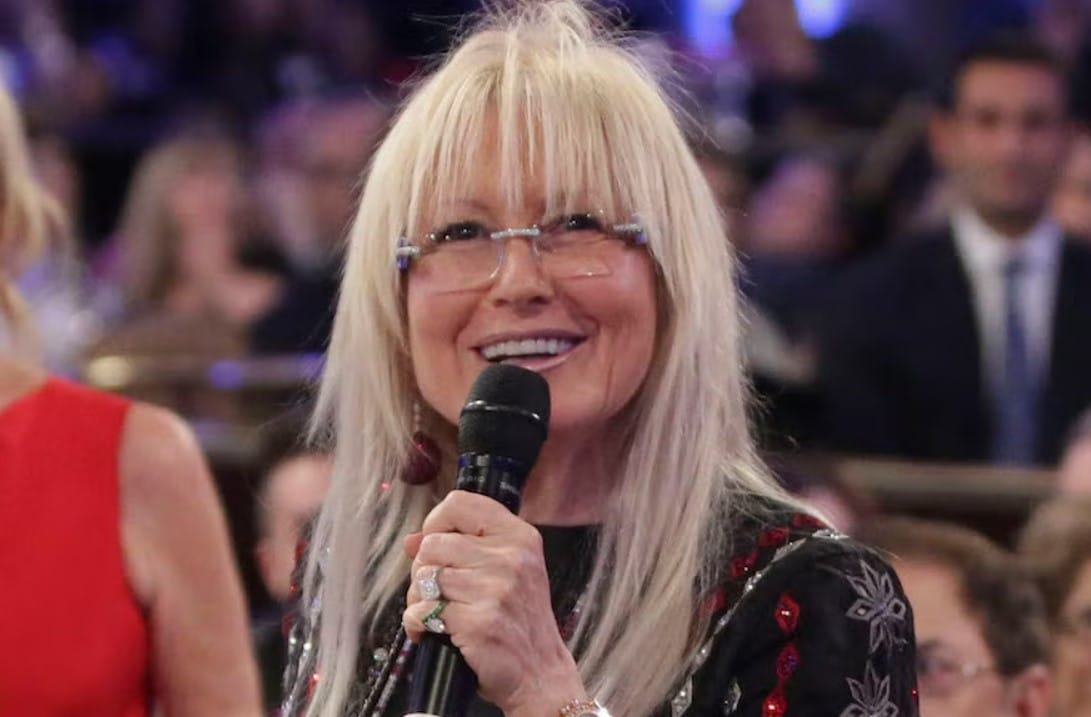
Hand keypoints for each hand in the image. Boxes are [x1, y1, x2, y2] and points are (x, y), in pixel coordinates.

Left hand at [403, 492, 585, 716]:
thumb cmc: (519, 620)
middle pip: (433, 544)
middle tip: (437, 591)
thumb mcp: (506, 571)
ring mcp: (496, 589)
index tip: (437, 546)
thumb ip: (462, 547)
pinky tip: (433, 632)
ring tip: (436, 612)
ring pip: (424, 577)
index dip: (436, 522)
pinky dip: (417, 624)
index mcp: (519, 536)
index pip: (459, 503)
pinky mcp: (478, 622)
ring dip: (418, 599)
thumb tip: (411, 541)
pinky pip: (422, 611)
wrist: (540, 672)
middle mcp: (510, 557)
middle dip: (423, 570)